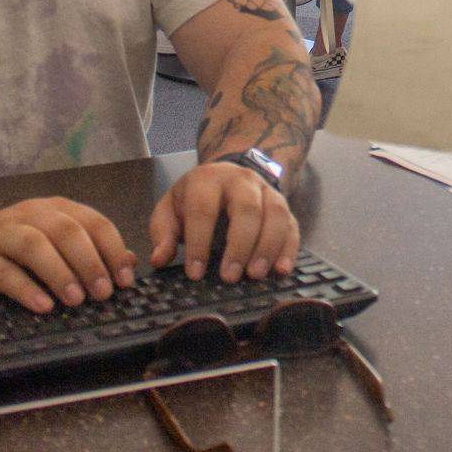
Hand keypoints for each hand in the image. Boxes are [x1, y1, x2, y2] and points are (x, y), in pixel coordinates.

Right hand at [0, 198, 137, 312]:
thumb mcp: (50, 240)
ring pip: (34, 245)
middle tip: (104, 292)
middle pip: (66, 231)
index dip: (112, 249)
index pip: (92, 221)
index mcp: (53, 209)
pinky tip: (42, 305)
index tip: (124, 278)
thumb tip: (129, 262)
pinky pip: (2, 272)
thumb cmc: (8, 246)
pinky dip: (25, 289)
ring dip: (59, 272)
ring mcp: (0, 236)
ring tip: (77, 299)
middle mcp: (28, 216)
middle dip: (90, 262)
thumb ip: (87, 247)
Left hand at [149, 161, 300, 282]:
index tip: (195, 273)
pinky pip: (292, 224)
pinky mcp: (284, 205)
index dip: (199, 242)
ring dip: (268, 247)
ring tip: (255, 275)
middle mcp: (241, 181)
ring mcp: (266, 191)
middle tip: (230, 277)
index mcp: (208, 180)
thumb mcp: (171, 208)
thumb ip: (163, 232)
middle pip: (247, 209)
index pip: (204, 210)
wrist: (228, 174)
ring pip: (276, 214)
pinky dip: (289, 248)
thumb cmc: (196, 197)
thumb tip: (159, 258)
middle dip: (239, 245)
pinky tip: (282, 270)